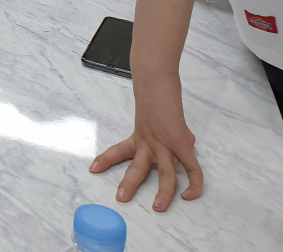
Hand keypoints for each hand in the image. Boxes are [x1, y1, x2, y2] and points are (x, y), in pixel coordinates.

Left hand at [90, 74, 201, 210]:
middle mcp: (149, 143)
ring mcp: (164, 144)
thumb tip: (184, 142)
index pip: (118, 151)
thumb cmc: (157, 95)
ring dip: (163, 193)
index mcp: (139, 137)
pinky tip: (190, 196)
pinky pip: (191, 168)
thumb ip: (166, 133)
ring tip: (158, 207)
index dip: (106, 160)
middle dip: (129, 184)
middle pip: (137, 167)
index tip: (93, 169)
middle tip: (120, 198)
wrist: (156, 80)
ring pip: (164, 174)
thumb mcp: (155, 117)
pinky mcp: (181, 142)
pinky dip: (194, 184)